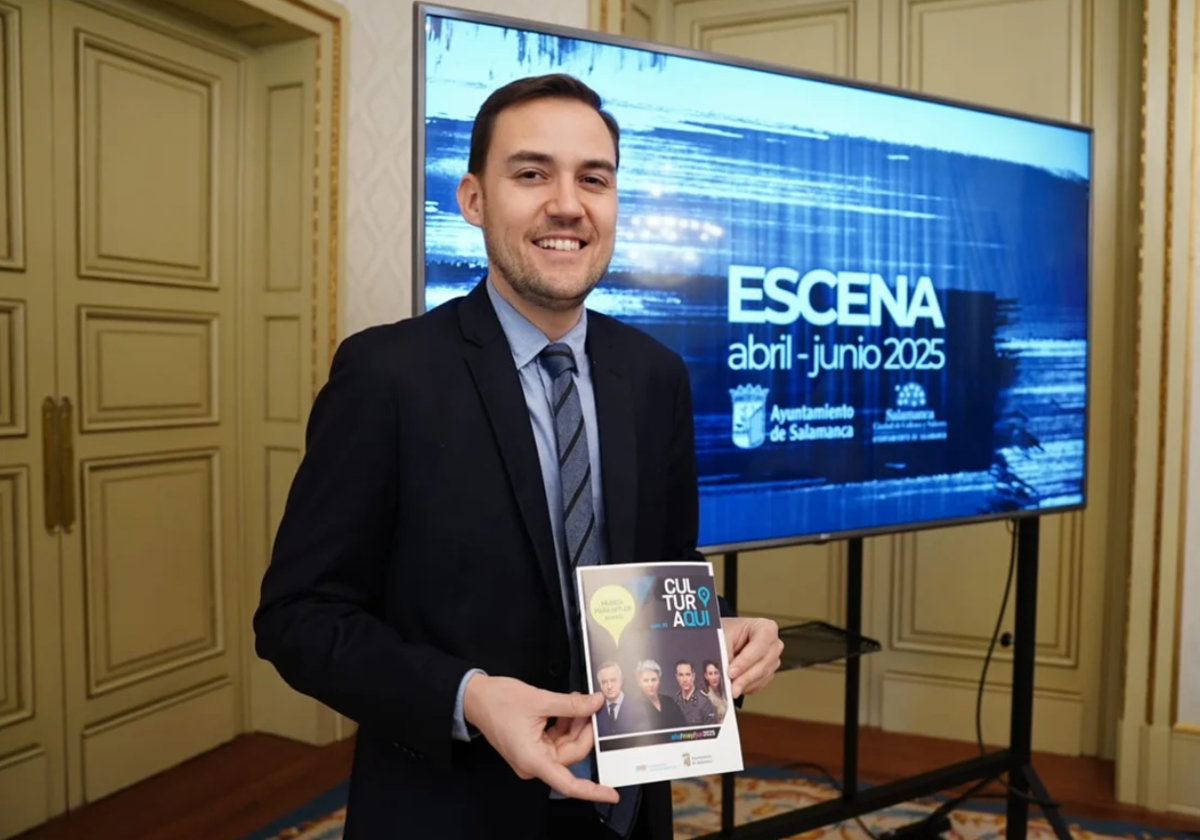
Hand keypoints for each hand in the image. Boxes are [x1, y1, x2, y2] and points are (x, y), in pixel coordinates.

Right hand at [462, 674, 618, 802]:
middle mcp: (533, 763)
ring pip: (566, 746)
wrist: (476, 697)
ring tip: (578, 704)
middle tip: (592, 708)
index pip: (568, 784)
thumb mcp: (539, 700)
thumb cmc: (497, 702)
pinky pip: (556, 740)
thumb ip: (571, 705)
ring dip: (575, 725)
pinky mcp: (533, 747)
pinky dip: (565, 725)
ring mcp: (533, 756)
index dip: (592, 790)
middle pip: (571, 755)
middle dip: (583, 731)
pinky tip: (568, 709)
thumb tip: (594, 703)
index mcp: (532, 759)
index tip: (611, 793)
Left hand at [722, 617, 783, 697]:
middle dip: (744, 677)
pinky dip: (746, 687)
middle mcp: (773, 644)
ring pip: (762, 677)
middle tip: (730, 687)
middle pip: (763, 664)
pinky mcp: (768, 673)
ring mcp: (773, 659)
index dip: (745, 661)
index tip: (731, 672)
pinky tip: (736, 684)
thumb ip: (723, 655)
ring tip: (729, 687)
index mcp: (765, 628)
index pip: (759, 646)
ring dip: (744, 684)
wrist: (726, 635)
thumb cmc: (727, 631)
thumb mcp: (722, 638)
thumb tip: (720, 674)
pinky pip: (759, 685)